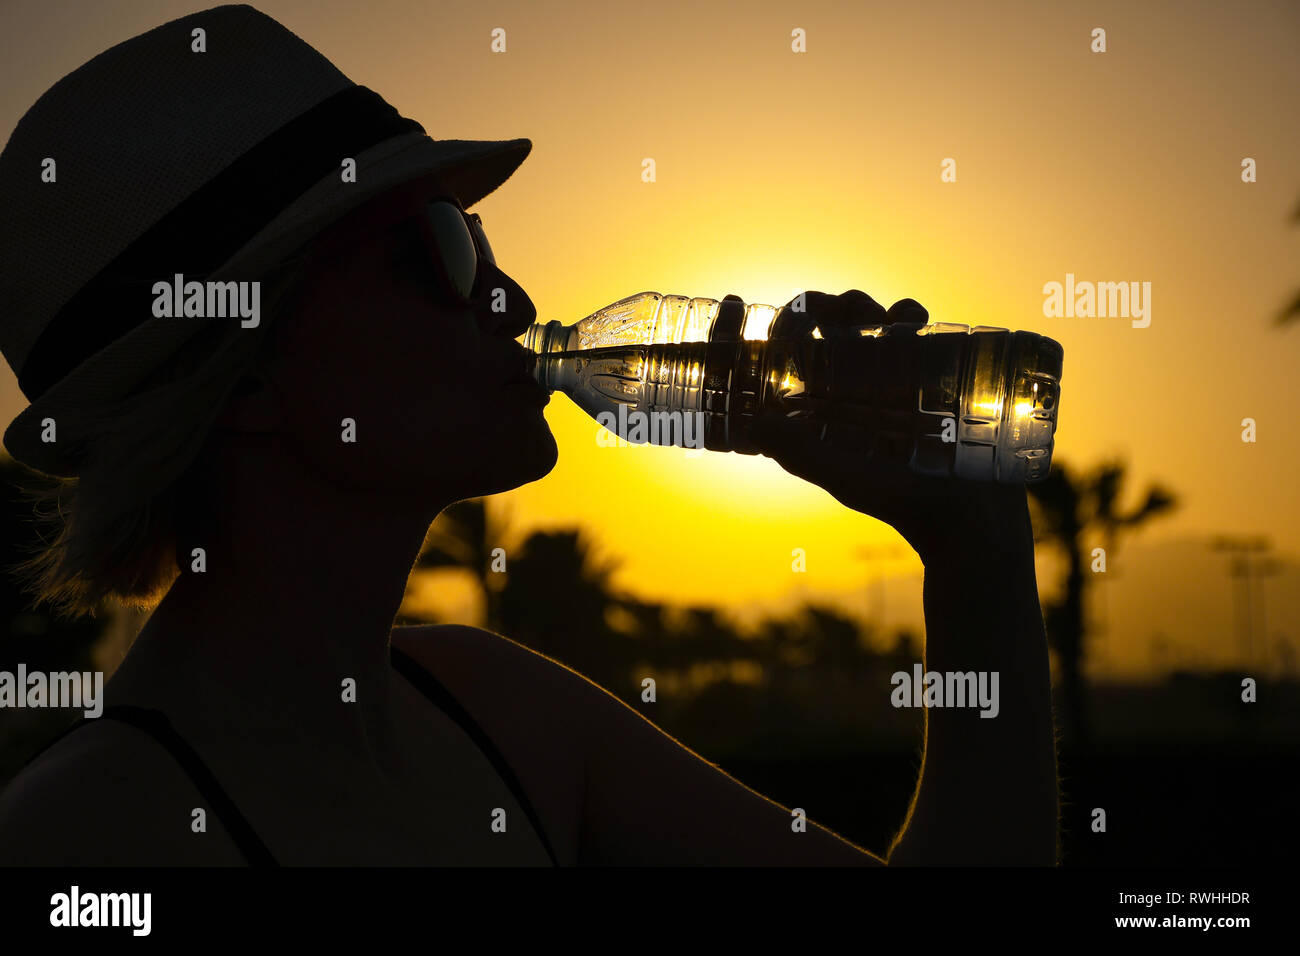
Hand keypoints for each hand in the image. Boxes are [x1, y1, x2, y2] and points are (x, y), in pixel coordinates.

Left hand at [745, 291, 1032, 566]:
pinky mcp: (933, 372)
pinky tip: (912, 320)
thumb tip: (754, 423)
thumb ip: (802, 453)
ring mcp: (894, 375)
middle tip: (838, 310)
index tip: (770, 308)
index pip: (793, 354)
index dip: (781, 325)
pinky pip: (917, 331)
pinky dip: (910, 315)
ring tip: (876, 314)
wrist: (967, 515)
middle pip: (833, 329)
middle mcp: (854, 386)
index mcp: (824, 404)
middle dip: (830, 306)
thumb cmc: (899, 501)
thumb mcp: (846, 476)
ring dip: (868, 306)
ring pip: (874, 322)